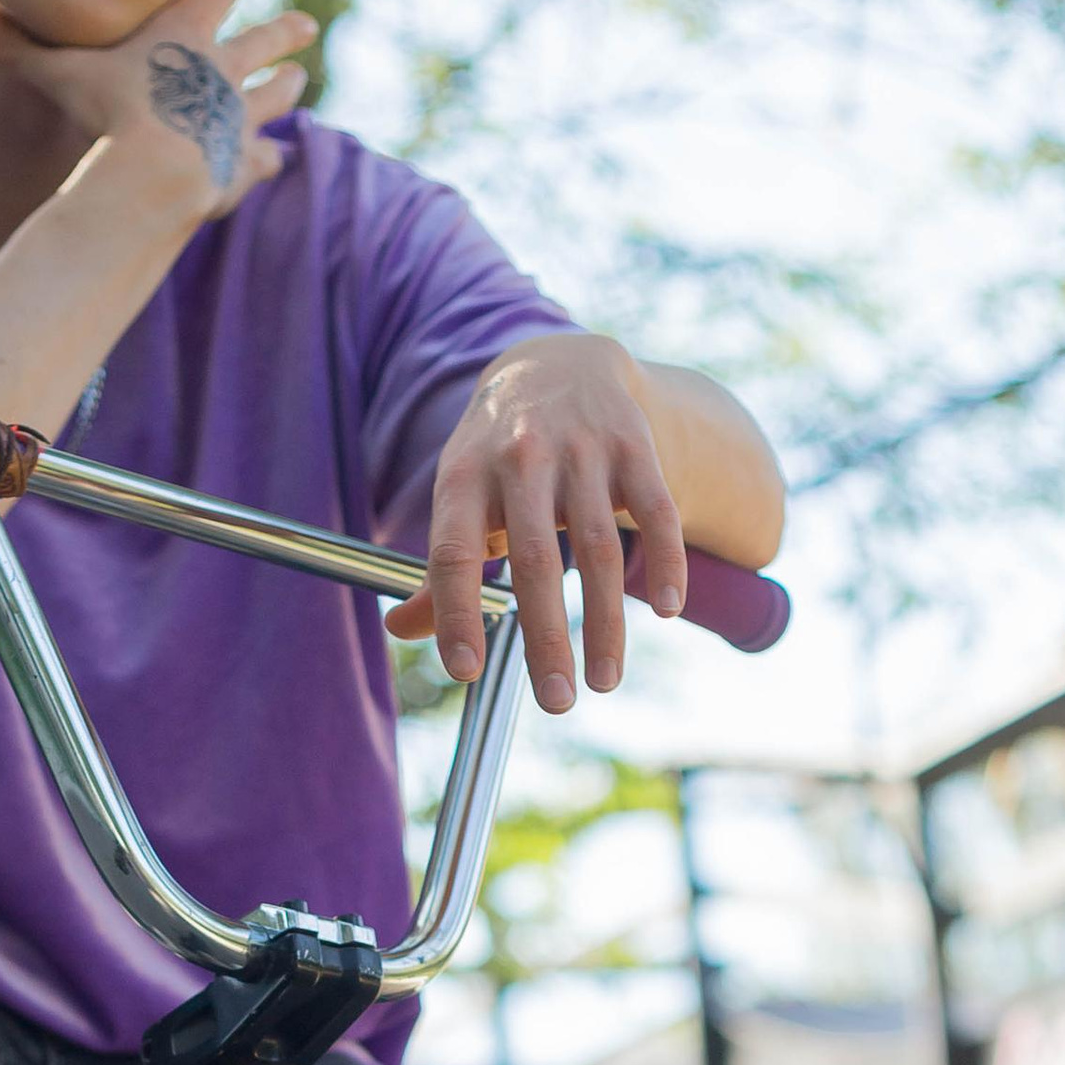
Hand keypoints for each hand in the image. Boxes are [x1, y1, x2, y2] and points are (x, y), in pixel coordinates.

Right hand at [0, 0, 315, 219]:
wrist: (154, 175)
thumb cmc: (108, 117)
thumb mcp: (57, 77)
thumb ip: (18, 49)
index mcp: (185, 36)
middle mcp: (222, 72)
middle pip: (264, 42)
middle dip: (285, 31)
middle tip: (307, 26)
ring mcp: (238, 119)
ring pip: (272, 97)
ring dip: (284, 89)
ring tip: (297, 83)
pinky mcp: (242, 165)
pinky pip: (262, 159)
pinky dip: (267, 159)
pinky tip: (275, 161)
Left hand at [387, 331, 687, 712]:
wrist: (559, 363)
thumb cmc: (500, 453)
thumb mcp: (461, 495)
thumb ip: (440, 569)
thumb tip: (398, 630)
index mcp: (464, 477)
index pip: (453, 553)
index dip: (456, 613)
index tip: (465, 670)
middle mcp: (519, 460)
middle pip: (534, 561)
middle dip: (546, 638)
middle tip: (556, 701)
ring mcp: (581, 449)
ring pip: (597, 547)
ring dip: (606, 622)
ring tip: (606, 681)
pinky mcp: (634, 445)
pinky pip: (654, 510)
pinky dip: (665, 561)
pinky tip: (665, 609)